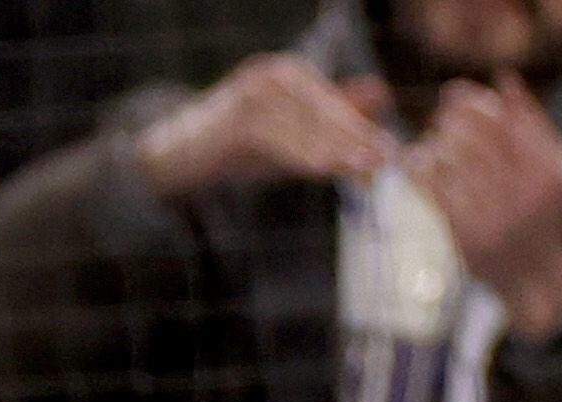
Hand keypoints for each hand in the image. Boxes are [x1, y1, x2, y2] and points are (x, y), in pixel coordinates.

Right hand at [135, 53, 390, 197]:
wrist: (172, 156)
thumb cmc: (233, 150)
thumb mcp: (287, 137)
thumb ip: (327, 121)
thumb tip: (379, 97)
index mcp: (291, 74)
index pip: (335, 103)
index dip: (362, 129)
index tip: (389, 153)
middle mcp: (275, 74)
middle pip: (325, 110)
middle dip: (356, 139)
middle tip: (383, 163)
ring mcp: (254, 90)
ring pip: (304, 123)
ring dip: (335, 148)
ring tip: (362, 168)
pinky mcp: (236, 113)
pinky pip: (278, 137)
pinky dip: (301, 153)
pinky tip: (323, 168)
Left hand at [409, 74, 561, 338]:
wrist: (530, 272)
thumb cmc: (538, 209)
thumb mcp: (549, 164)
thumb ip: (530, 122)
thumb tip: (503, 77)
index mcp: (547, 168)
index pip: (503, 120)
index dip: (472, 100)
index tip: (452, 93)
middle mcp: (523, 191)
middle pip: (474, 137)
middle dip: (449, 121)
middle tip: (439, 120)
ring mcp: (494, 214)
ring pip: (450, 160)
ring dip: (432, 143)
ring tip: (430, 143)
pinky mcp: (464, 234)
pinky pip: (432, 191)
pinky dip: (418, 170)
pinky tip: (413, 161)